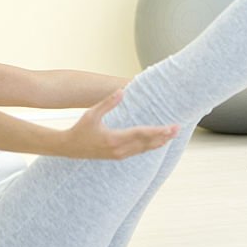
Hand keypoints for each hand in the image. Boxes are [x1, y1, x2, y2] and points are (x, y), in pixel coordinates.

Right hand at [61, 89, 178, 158]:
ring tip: (172, 135)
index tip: (170, 127)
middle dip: (163, 136)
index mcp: (113, 139)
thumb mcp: (91, 114)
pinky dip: (150, 147)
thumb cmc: (80, 129)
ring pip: (144, 149)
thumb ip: (108, 102)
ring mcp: (119, 154)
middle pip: (146, 143)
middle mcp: (119, 149)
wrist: (69, 148)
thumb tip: (122, 91)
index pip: (141, 134)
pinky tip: (157, 142)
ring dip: (159, 142)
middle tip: (177, 129)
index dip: (157, 131)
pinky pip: (138, 152)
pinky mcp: (118, 156)